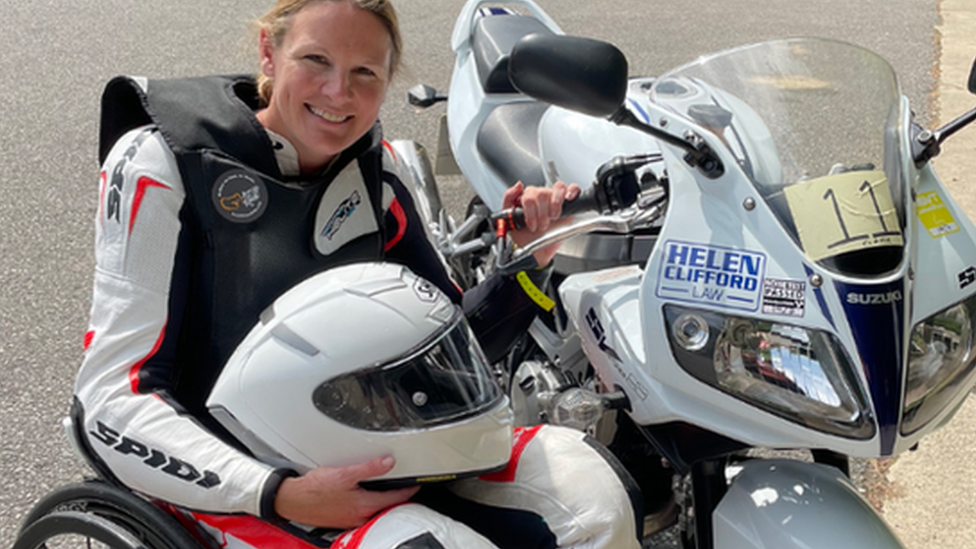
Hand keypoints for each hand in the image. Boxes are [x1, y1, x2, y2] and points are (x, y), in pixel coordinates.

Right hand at [273, 456, 419, 528]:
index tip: (416, 484)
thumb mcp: (345, 473)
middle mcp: (360, 516)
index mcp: (365, 505)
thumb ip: (369, 468)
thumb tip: (388, 462)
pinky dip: (369, 505)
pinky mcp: (343, 520)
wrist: (293, 500)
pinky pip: (363, 513)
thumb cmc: (315, 489)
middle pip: (387, 506)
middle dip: (398, 496)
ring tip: (389, 490)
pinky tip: (366, 497)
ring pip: (375, 510)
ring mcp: (352, 520)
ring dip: (383, 501)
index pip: (395, 497)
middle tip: (405, 486)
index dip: (408, 489)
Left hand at [502, 181, 580, 265]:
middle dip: (541, 214)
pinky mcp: (568, 204)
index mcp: (527, 197)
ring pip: (557, 188)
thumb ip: (509, 199)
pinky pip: (572, 189)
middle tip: (541, 226)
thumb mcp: (508, 219)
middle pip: (543, 193)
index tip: (530, 225)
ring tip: (552, 218)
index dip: (530, 210)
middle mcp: (541, 197)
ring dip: (555, 205)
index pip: (529, 194)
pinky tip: (568, 199)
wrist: (534, 252)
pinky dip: (572, 191)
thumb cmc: (522, 236)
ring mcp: (554, 199)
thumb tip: (518, 185)